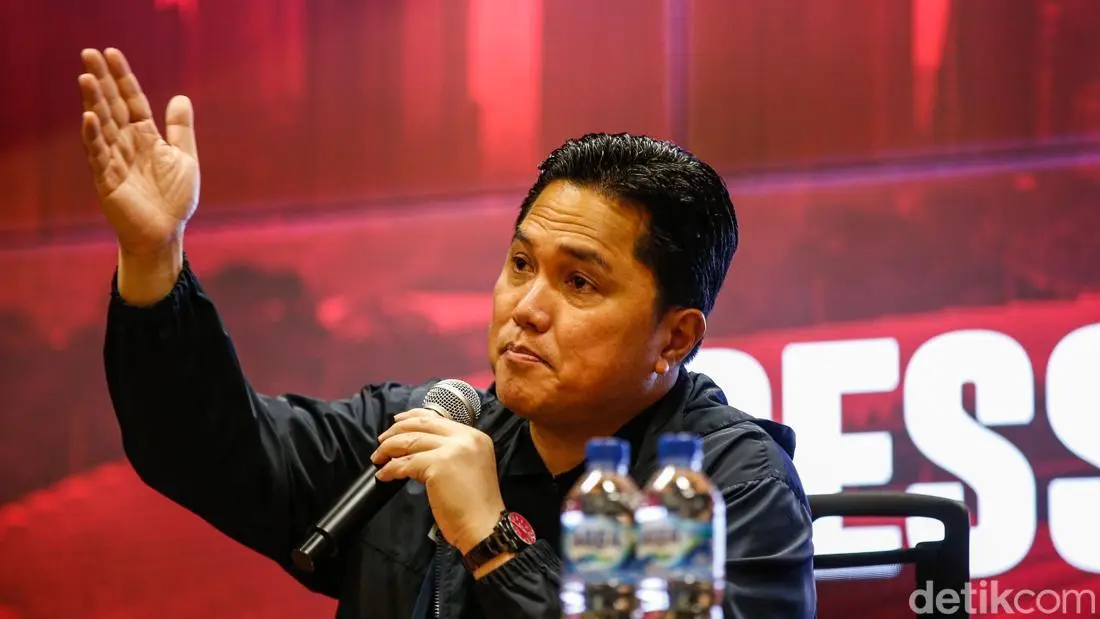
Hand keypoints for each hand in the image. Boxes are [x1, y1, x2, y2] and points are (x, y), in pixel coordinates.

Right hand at [78, 48, 198, 302]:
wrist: (166, 232)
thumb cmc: (175, 198)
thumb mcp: (184, 159)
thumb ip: (181, 130)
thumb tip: (181, 96)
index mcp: (145, 136)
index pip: (132, 101)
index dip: (123, 78)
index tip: (112, 53)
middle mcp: (126, 144)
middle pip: (111, 106)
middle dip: (102, 81)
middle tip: (88, 53)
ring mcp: (114, 160)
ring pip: (102, 125)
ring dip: (94, 102)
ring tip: (87, 77)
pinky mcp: (107, 179)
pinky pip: (99, 155)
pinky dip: (94, 136)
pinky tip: (90, 118)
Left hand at [373, 409, 505, 556]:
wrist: (484, 526)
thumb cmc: (475, 505)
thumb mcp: (469, 466)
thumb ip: (450, 452)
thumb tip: (418, 447)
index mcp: (475, 437)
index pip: (438, 418)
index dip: (413, 417)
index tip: (397, 421)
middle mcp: (465, 438)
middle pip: (422, 424)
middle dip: (397, 430)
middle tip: (382, 441)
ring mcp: (452, 450)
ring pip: (410, 441)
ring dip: (389, 449)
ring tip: (378, 458)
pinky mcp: (438, 465)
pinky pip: (406, 463)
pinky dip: (391, 468)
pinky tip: (384, 475)